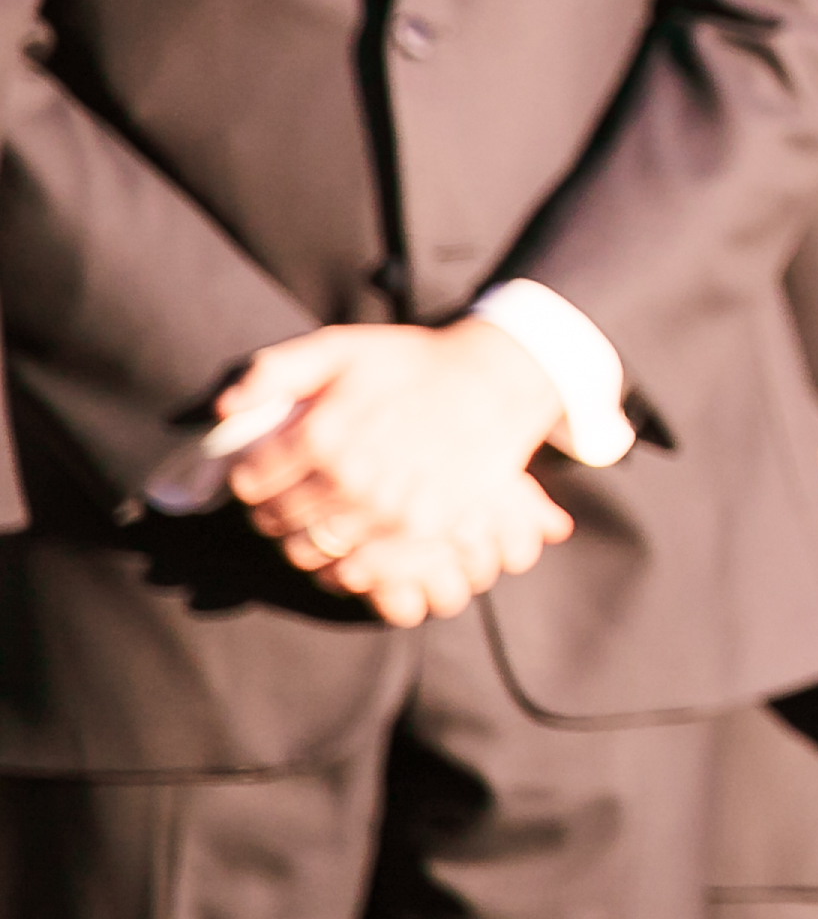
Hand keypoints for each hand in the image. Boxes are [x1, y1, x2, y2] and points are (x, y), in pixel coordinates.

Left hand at [222, 320, 576, 621]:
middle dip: (271, 510)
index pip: (250, 482)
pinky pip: (355, 571)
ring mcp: (387, 510)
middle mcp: (349, 478)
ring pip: (308, 550)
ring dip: (300, 540)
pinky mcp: (421, 532)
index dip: (248, 476)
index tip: (264, 471)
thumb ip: (274, 370)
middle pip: (275, 520)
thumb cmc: (408, 362)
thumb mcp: (339, 346)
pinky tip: (344, 547)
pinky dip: (338, 568)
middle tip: (289, 495)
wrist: (493, 382)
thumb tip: (223, 410)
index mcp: (321, 434)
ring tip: (315, 520)